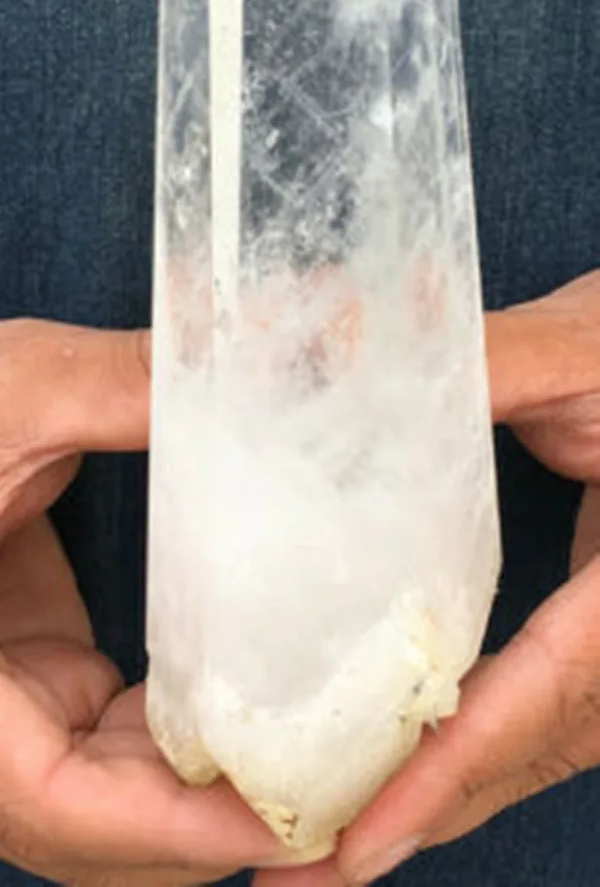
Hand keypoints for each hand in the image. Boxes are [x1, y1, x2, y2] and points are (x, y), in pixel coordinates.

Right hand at [0, 318, 283, 883]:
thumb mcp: (18, 390)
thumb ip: (131, 384)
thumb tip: (266, 348)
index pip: (48, 800)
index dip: (162, 827)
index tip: (274, 816)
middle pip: (90, 821)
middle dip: (205, 827)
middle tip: (332, 792)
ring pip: (102, 788)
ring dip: (200, 788)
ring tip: (314, 753)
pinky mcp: (27, 666)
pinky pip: (105, 732)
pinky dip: (181, 733)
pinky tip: (259, 692)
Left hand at [253, 270, 599, 886]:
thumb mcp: (579, 349)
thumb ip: (480, 357)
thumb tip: (335, 339)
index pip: (552, 685)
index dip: (454, 763)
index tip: (357, 837)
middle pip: (542, 746)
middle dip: (426, 810)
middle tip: (303, 867)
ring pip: (545, 747)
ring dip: (442, 796)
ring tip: (325, 846)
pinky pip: (546, 716)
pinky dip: (472, 750)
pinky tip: (397, 764)